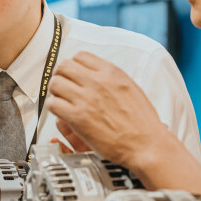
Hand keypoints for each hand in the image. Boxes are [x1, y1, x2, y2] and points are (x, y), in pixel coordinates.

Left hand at [47, 52, 172, 172]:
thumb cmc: (142, 122)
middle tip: (62, 87)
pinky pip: (53, 104)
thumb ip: (111, 79)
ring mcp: (86, 99)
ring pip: (55, 84)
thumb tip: (95, 74)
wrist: (146, 144)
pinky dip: (54, 108)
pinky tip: (62, 114)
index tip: (73, 75)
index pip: (80, 56)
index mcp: (111, 73)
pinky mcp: (78, 118)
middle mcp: (98, 82)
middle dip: (60, 76)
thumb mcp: (131, 88)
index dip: (73, 65)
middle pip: (64, 67)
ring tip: (61, 101)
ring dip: (55, 92)